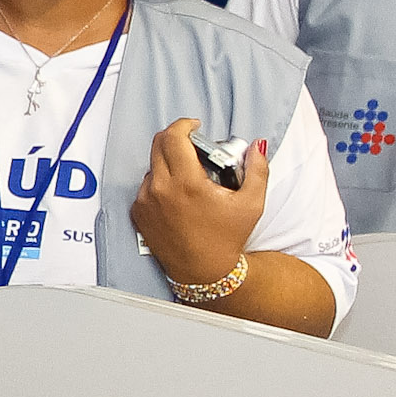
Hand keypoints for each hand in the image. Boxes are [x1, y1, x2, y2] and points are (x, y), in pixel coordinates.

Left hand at [132, 117, 267, 288]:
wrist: (203, 271)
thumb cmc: (227, 239)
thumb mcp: (252, 204)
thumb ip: (257, 170)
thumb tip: (256, 146)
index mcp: (186, 183)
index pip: (174, 137)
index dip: (185, 125)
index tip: (195, 126)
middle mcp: (160, 189)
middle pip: (159, 145)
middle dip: (177, 139)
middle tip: (195, 147)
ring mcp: (145, 201)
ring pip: (152, 166)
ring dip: (169, 163)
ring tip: (190, 177)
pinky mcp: (138, 212)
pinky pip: (146, 186)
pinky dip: (160, 183)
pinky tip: (178, 196)